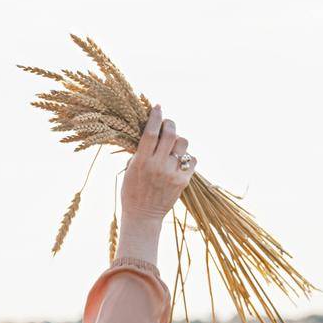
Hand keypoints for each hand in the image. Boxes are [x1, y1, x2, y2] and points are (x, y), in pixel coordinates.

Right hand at [120, 105, 196, 222]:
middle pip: (170, 134)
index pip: (150, 133)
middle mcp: (158, 166)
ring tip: (173, 145)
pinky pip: (192, 159)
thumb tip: (151, 131)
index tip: (158, 107)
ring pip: (183, 144)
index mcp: (141, 162)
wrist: (143, 215)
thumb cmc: (132, 190)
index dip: (155, 117)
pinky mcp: (183, 181)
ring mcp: (172, 173)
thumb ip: (140, 152)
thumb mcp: (130, 169)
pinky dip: (187, 157)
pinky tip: (179, 160)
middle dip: (170, 123)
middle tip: (167, 124)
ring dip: (178, 140)